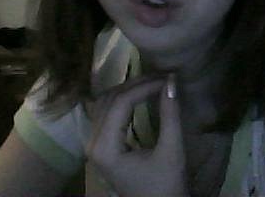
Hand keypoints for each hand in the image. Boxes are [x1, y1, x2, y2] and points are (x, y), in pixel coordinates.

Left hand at [85, 73, 189, 196]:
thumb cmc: (166, 186)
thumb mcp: (172, 151)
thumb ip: (170, 115)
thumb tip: (172, 81)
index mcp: (105, 148)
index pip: (121, 103)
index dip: (145, 86)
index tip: (168, 78)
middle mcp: (92, 143)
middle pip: (109, 99)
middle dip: (136, 84)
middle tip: (163, 77)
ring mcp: (93, 145)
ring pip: (105, 103)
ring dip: (128, 89)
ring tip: (154, 83)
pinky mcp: (100, 145)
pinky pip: (106, 112)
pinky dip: (123, 100)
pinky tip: (141, 95)